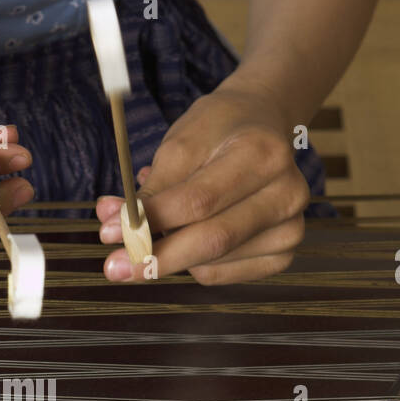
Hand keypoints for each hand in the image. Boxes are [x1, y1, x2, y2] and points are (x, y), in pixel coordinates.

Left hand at [95, 80, 309, 283]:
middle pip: (211, 240)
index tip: (109, 233)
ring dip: (171, 255)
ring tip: (159, 226)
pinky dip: (193, 264)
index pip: (199, 201)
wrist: (261, 126)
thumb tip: (113, 227)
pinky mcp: (282, 254)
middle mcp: (287, 194)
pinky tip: (190, 236)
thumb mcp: (181, 143)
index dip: (151, 222)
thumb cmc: (219, 131)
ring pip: (211, 263)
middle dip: (155, 257)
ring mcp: (290, 228)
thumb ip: (151, 189)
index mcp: (263, 154)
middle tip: (114, 265)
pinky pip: (222, 274)